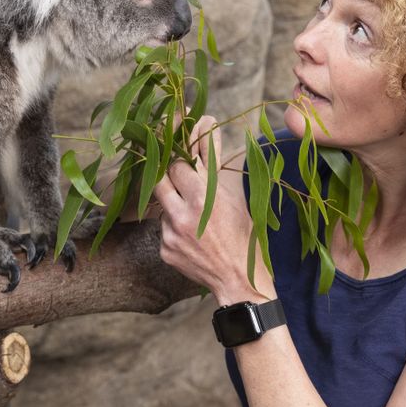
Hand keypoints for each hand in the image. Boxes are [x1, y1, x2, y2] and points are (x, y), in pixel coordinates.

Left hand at [153, 116, 274, 303]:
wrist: (240, 281)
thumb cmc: (244, 235)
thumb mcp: (235, 196)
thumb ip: (213, 162)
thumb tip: (206, 125)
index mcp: (204, 196)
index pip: (177, 161)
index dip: (177, 150)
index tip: (177, 139)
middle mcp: (184, 214)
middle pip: (160, 178)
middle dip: (169, 171)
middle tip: (179, 170)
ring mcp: (171, 234)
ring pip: (161, 204)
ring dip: (174, 201)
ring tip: (195, 211)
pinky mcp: (165, 250)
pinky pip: (163, 228)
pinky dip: (175, 227)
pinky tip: (194, 237)